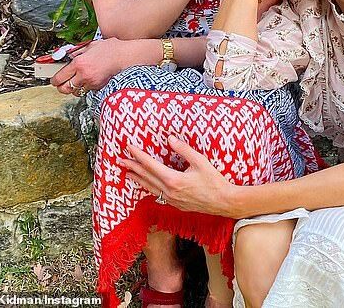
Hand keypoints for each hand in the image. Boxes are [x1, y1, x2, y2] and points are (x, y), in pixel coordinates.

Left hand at [50, 38, 125, 94]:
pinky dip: (86, 87)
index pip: (59, 77)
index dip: (54, 80)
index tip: (54, 79)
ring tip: (77, 81)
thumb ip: (77, 52)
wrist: (125, 56)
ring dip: (74, 88)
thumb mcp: (90, 46)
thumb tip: (68, 57)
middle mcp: (84, 75)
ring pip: (76, 92)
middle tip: (62, 83)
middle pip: (64, 89)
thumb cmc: (111, 49)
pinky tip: (89, 80)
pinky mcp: (99, 87)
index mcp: (79, 63)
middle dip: (61, 87)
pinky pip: (87, 90)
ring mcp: (92, 83)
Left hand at [120, 136, 238, 217]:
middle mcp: (169, 191)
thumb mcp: (200, 161)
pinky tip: (146, 185)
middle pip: (146, 177)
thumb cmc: (214, 181)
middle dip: (132, 167)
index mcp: (173, 180)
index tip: (129, 147)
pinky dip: (148, 187)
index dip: (139, 155)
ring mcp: (171, 200)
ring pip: (149, 187)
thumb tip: (170, 139)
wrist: (223, 202)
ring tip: (127, 173)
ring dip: (137, 178)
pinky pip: (156, 194)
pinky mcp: (175, 204)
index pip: (151, 165)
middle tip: (120, 160)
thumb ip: (183, 149)